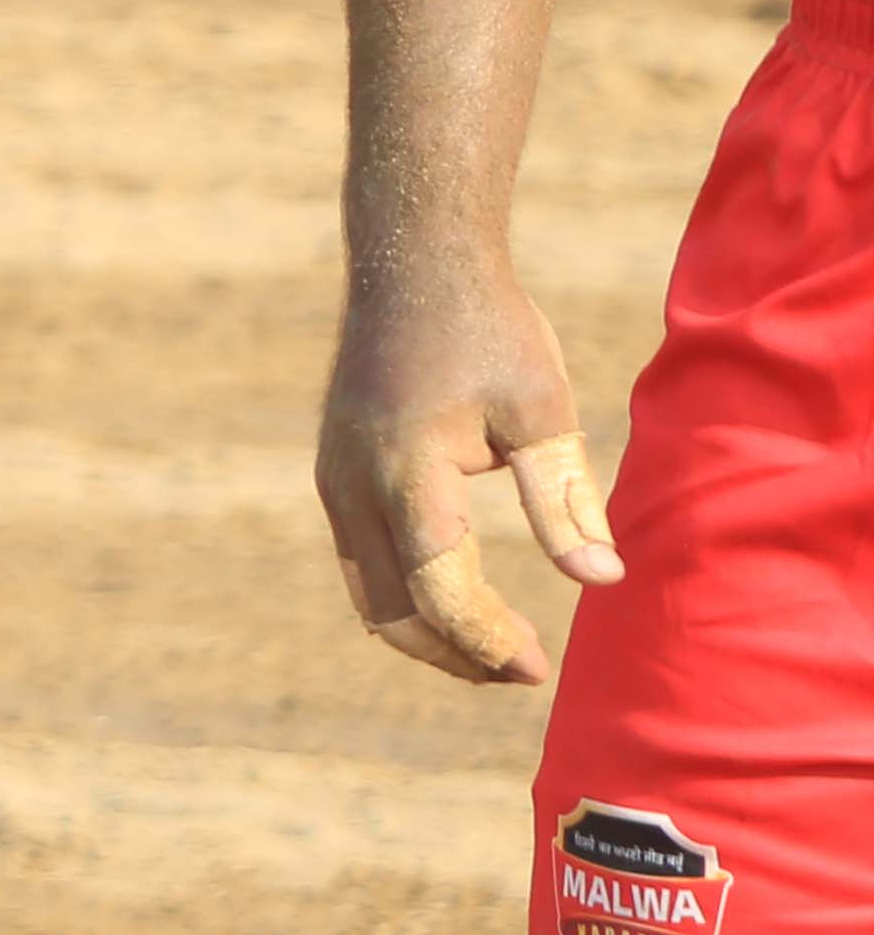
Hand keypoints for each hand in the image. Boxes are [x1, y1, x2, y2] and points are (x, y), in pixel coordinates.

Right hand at [315, 250, 618, 682]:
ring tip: (495, 647)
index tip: (539, 666)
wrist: (412, 263)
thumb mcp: (541, 410)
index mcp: (406, 471)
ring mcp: (334, 478)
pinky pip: (361, 558)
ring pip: (367, 590)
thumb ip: (564, 499)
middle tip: (522, 671)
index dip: (486, 638)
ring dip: (427, 630)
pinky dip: (404, 594)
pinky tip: (455, 593)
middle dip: (455, 653)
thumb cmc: (488, 331)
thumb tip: (601, 581)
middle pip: (390, 609)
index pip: (438, 588)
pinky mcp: (335, 470)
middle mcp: (352, 484)